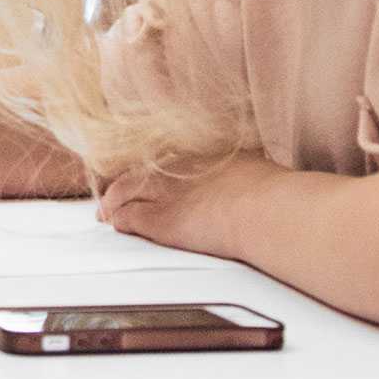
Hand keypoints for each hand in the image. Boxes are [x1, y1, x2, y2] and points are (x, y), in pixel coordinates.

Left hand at [94, 154, 277, 257]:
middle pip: (138, 171)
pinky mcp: (159, 220)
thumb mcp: (256, 167)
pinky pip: (127, 218)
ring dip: (113, 202)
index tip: (150, 177)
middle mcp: (176, 168)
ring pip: (123, 192)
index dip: (153, 171)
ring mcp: (164, 192)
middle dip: (123, 183)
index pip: (164, 160)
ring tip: (106, 211)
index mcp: (200, 153)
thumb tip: (251, 175)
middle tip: (113, 194)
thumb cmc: (272, 192)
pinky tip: (115, 224)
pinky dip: (119, 221)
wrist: (264, 210)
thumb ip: (243, 170)